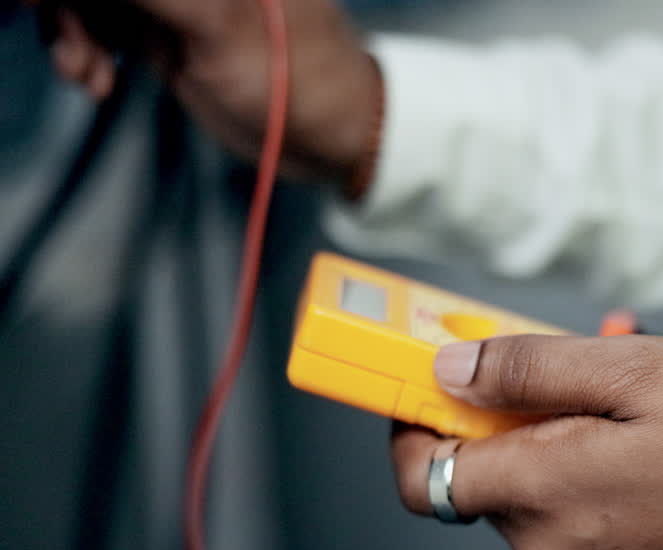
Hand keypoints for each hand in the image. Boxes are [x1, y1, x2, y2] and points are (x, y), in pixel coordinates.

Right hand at [36, 0, 378, 185]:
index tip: (46, 0)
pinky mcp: (169, 28)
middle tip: (70, 48)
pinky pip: (103, 22)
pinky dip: (87, 49)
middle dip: (72, 3)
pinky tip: (96, 82)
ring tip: (86, 75)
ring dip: (71, 29)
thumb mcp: (215, 23)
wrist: (334, 139)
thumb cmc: (296, 81)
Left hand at [391, 335, 662, 549]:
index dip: (413, 431)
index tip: (430, 399)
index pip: (424, 475)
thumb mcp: (639, 370)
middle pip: (492, 490)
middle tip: (584, 396)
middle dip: (520, 437)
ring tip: (637, 436)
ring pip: (541, 520)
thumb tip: (450, 370)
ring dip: (565, 475)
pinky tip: (654, 484)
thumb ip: (531, 368)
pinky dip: (597, 514)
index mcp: (541, 490)